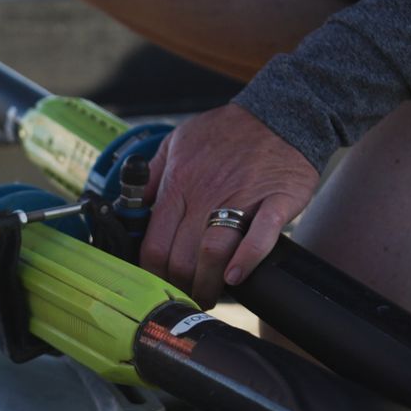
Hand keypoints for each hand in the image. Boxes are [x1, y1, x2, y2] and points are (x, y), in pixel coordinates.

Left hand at [140, 104, 318, 308]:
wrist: (280, 112)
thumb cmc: (226, 130)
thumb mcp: (176, 142)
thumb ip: (151, 175)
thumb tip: (130, 205)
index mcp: (179, 184)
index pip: (154, 244)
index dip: (153, 273)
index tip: (159, 284)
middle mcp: (205, 194)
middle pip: (181, 256)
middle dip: (180, 286)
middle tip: (186, 298)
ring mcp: (242, 198)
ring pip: (213, 251)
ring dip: (208, 284)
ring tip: (209, 297)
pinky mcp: (277, 200)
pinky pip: (260, 236)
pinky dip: (246, 260)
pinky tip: (235, 277)